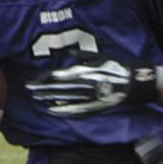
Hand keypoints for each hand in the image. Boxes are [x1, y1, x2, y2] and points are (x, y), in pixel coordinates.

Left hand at [26, 54, 160, 115]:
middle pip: (57, 87)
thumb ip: (82, 58)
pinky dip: (63, 109)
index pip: (58, 76)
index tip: (33, 80)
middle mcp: (82, 84)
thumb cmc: (116, 67)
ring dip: (49, 98)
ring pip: (63, 97)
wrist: (133, 82)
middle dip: (42, 89)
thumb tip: (69, 54)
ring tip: (37, 99)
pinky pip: (76, 109)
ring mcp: (87, 97)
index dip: (44, 79)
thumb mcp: (99, 57)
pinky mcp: (94, 106)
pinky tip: (53, 109)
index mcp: (83, 71)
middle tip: (29, 90)